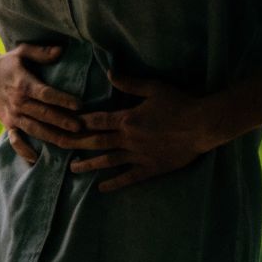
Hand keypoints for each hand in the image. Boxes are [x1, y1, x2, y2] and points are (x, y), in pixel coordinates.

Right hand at [0, 40, 85, 165]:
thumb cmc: (9, 63)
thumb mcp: (23, 51)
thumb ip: (41, 52)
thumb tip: (60, 51)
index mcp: (23, 84)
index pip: (45, 94)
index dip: (62, 100)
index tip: (80, 105)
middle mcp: (17, 102)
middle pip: (43, 114)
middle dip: (62, 121)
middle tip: (81, 127)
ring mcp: (12, 116)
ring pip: (35, 129)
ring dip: (52, 137)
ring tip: (70, 142)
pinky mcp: (8, 124)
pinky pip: (16, 140)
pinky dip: (24, 150)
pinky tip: (36, 159)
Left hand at [48, 69, 227, 190]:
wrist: (203, 125)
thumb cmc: (180, 103)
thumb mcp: (154, 88)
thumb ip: (130, 83)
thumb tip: (110, 74)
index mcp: (127, 119)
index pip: (96, 121)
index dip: (78, 122)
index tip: (62, 124)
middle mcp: (129, 139)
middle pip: (96, 142)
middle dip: (76, 144)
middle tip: (58, 147)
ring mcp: (139, 155)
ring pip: (108, 161)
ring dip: (89, 165)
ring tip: (73, 169)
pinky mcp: (151, 168)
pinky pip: (128, 177)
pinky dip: (114, 183)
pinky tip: (101, 187)